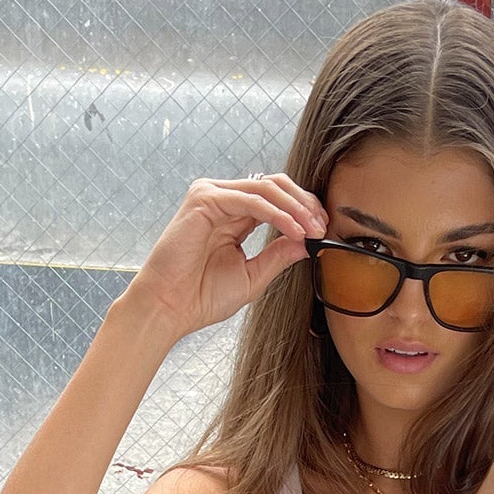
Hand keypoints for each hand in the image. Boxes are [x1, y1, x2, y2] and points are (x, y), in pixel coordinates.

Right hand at [118, 172, 328, 342]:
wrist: (169, 309)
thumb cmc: (202, 296)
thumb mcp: (253, 276)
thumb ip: (278, 256)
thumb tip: (308, 242)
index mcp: (233, 214)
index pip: (275, 198)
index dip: (303, 209)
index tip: (323, 230)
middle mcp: (222, 199)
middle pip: (274, 184)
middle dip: (304, 203)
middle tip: (323, 226)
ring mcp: (212, 195)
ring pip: (266, 188)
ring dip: (295, 208)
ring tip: (312, 230)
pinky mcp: (204, 199)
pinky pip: (251, 200)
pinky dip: (277, 214)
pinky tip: (293, 230)